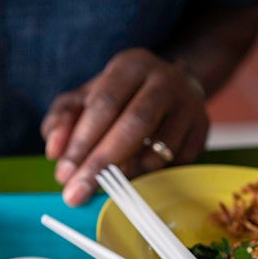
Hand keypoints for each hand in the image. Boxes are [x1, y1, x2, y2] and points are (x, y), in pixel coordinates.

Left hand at [41, 47, 208, 205]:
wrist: (170, 89)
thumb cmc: (117, 97)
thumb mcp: (83, 100)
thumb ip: (61, 120)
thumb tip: (55, 152)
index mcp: (131, 65)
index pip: (104, 104)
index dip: (82, 141)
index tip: (64, 174)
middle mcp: (165, 80)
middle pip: (134, 124)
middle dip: (102, 163)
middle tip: (78, 193)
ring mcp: (189, 105)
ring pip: (158, 147)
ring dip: (127, 173)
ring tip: (105, 184)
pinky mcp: (202, 130)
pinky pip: (175, 162)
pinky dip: (150, 176)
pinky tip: (133, 177)